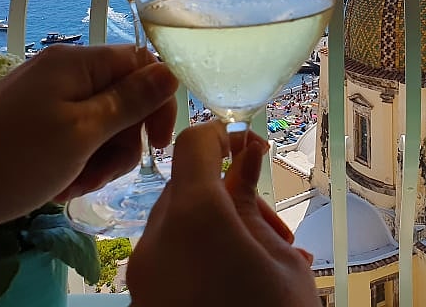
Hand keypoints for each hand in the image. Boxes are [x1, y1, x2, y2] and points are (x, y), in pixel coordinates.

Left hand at [0, 44, 178, 278]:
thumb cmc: (13, 160)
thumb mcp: (83, 132)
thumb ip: (132, 101)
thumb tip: (172, 71)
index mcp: (76, 63)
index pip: (142, 65)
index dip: (158, 102)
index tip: (156, 145)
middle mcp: (61, 76)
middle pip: (123, 99)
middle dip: (124, 141)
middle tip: (104, 174)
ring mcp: (43, 105)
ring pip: (101, 126)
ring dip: (100, 160)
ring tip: (76, 185)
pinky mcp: (29, 133)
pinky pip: (73, 142)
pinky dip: (76, 166)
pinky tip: (59, 188)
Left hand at [128, 122, 316, 306]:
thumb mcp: (282, 261)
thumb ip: (253, 202)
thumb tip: (247, 157)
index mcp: (193, 218)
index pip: (194, 144)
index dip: (224, 135)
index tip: (253, 149)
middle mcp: (155, 242)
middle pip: (187, 188)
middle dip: (229, 193)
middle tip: (272, 226)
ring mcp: (144, 276)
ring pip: (178, 224)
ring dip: (216, 226)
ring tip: (260, 260)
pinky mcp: (143, 300)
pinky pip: (170, 259)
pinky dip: (200, 255)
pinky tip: (236, 277)